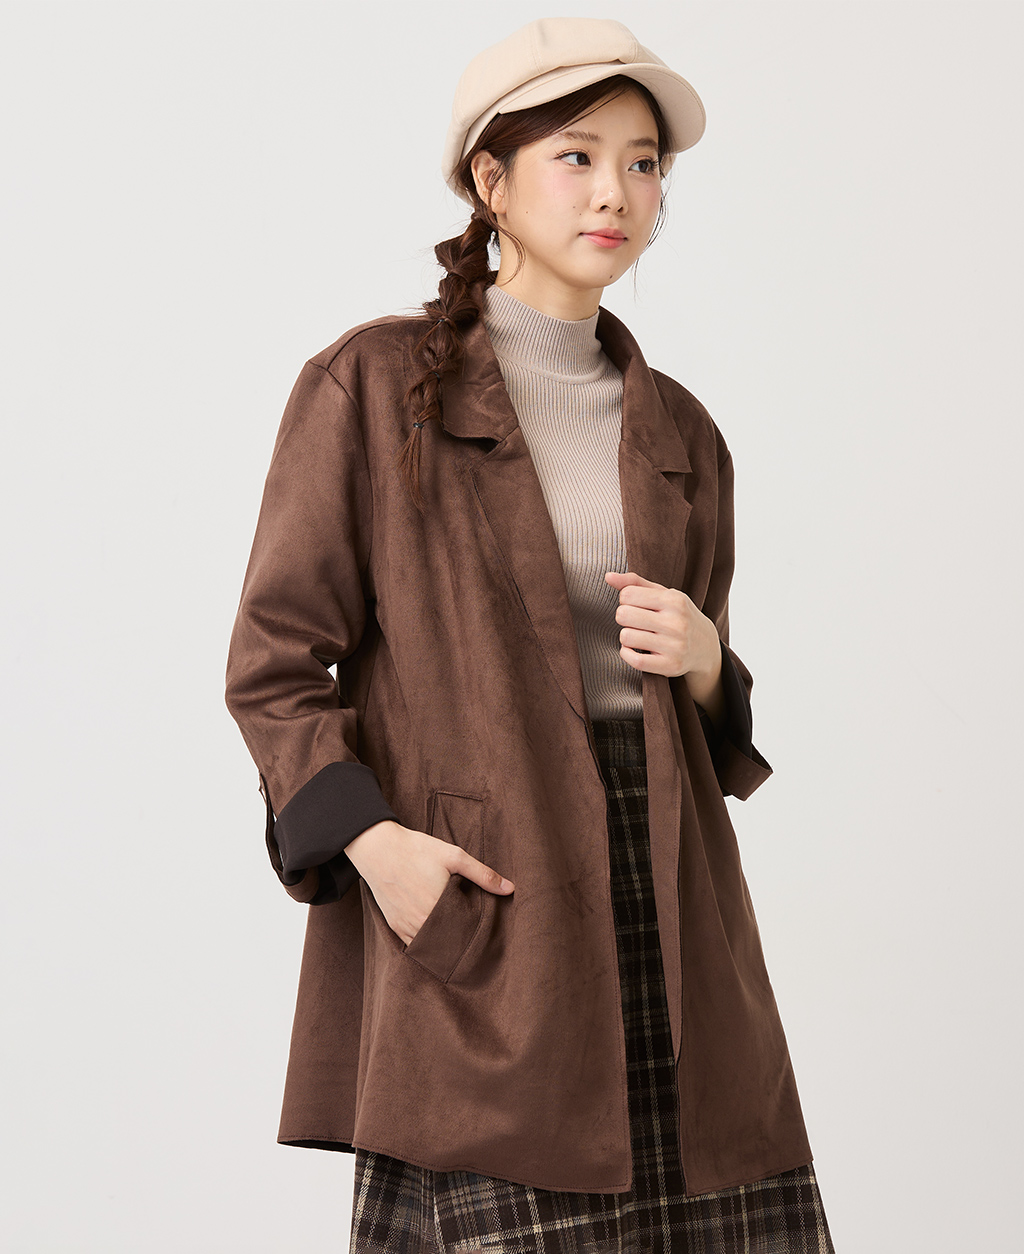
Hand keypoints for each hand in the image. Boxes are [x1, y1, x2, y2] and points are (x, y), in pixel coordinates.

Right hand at [345, 820, 514, 945]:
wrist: (378, 849)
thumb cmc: (417, 850)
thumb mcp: (454, 856)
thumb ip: (482, 874)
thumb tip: (510, 888)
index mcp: (439, 908)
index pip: (465, 934)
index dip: (476, 936)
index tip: (486, 936)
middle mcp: (421, 923)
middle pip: (448, 944)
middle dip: (461, 943)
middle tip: (475, 942)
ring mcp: (405, 926)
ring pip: (430, 947)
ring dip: (444, 945)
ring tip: (458, 941)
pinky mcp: (394, 925)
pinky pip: (413, 945)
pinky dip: (426, 944)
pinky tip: (436, 937)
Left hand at [604, 569, 724, 722]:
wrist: (705, 646)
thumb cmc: (678, 615)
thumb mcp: (663, 594)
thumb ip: (635, 583)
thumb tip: (607, 576)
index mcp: (674, 600)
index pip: (627, 594)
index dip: (626, 600)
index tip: (636, 605)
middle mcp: (676, 623)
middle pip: (623, 615)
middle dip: (624, 617)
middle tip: (636, 621)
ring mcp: (674, 646)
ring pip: (625, 637)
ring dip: (626, 636)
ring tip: (639, 635)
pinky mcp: (670, 666)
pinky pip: (634, 660)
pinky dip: (626, 654)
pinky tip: (634, 649)